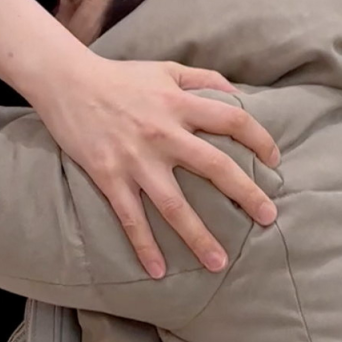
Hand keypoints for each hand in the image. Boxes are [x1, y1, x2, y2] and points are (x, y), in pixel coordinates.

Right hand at [32, 50, 279, 279]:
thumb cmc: (120, 77)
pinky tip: (157, 271)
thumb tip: (239, 96)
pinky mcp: (109, 176)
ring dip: (199, 236)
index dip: (259, 139)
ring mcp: (136, 159)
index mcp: (180, 104)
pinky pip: (130, 218)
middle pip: (215, 167)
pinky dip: (144, 246)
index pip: (233, 120)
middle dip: (246, 194)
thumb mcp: (166, 70)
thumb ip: (204, 79)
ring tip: (219, 263)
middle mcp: (163, 133)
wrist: (67, 82)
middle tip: (268, 218)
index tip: (275, 160)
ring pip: (174, 205)